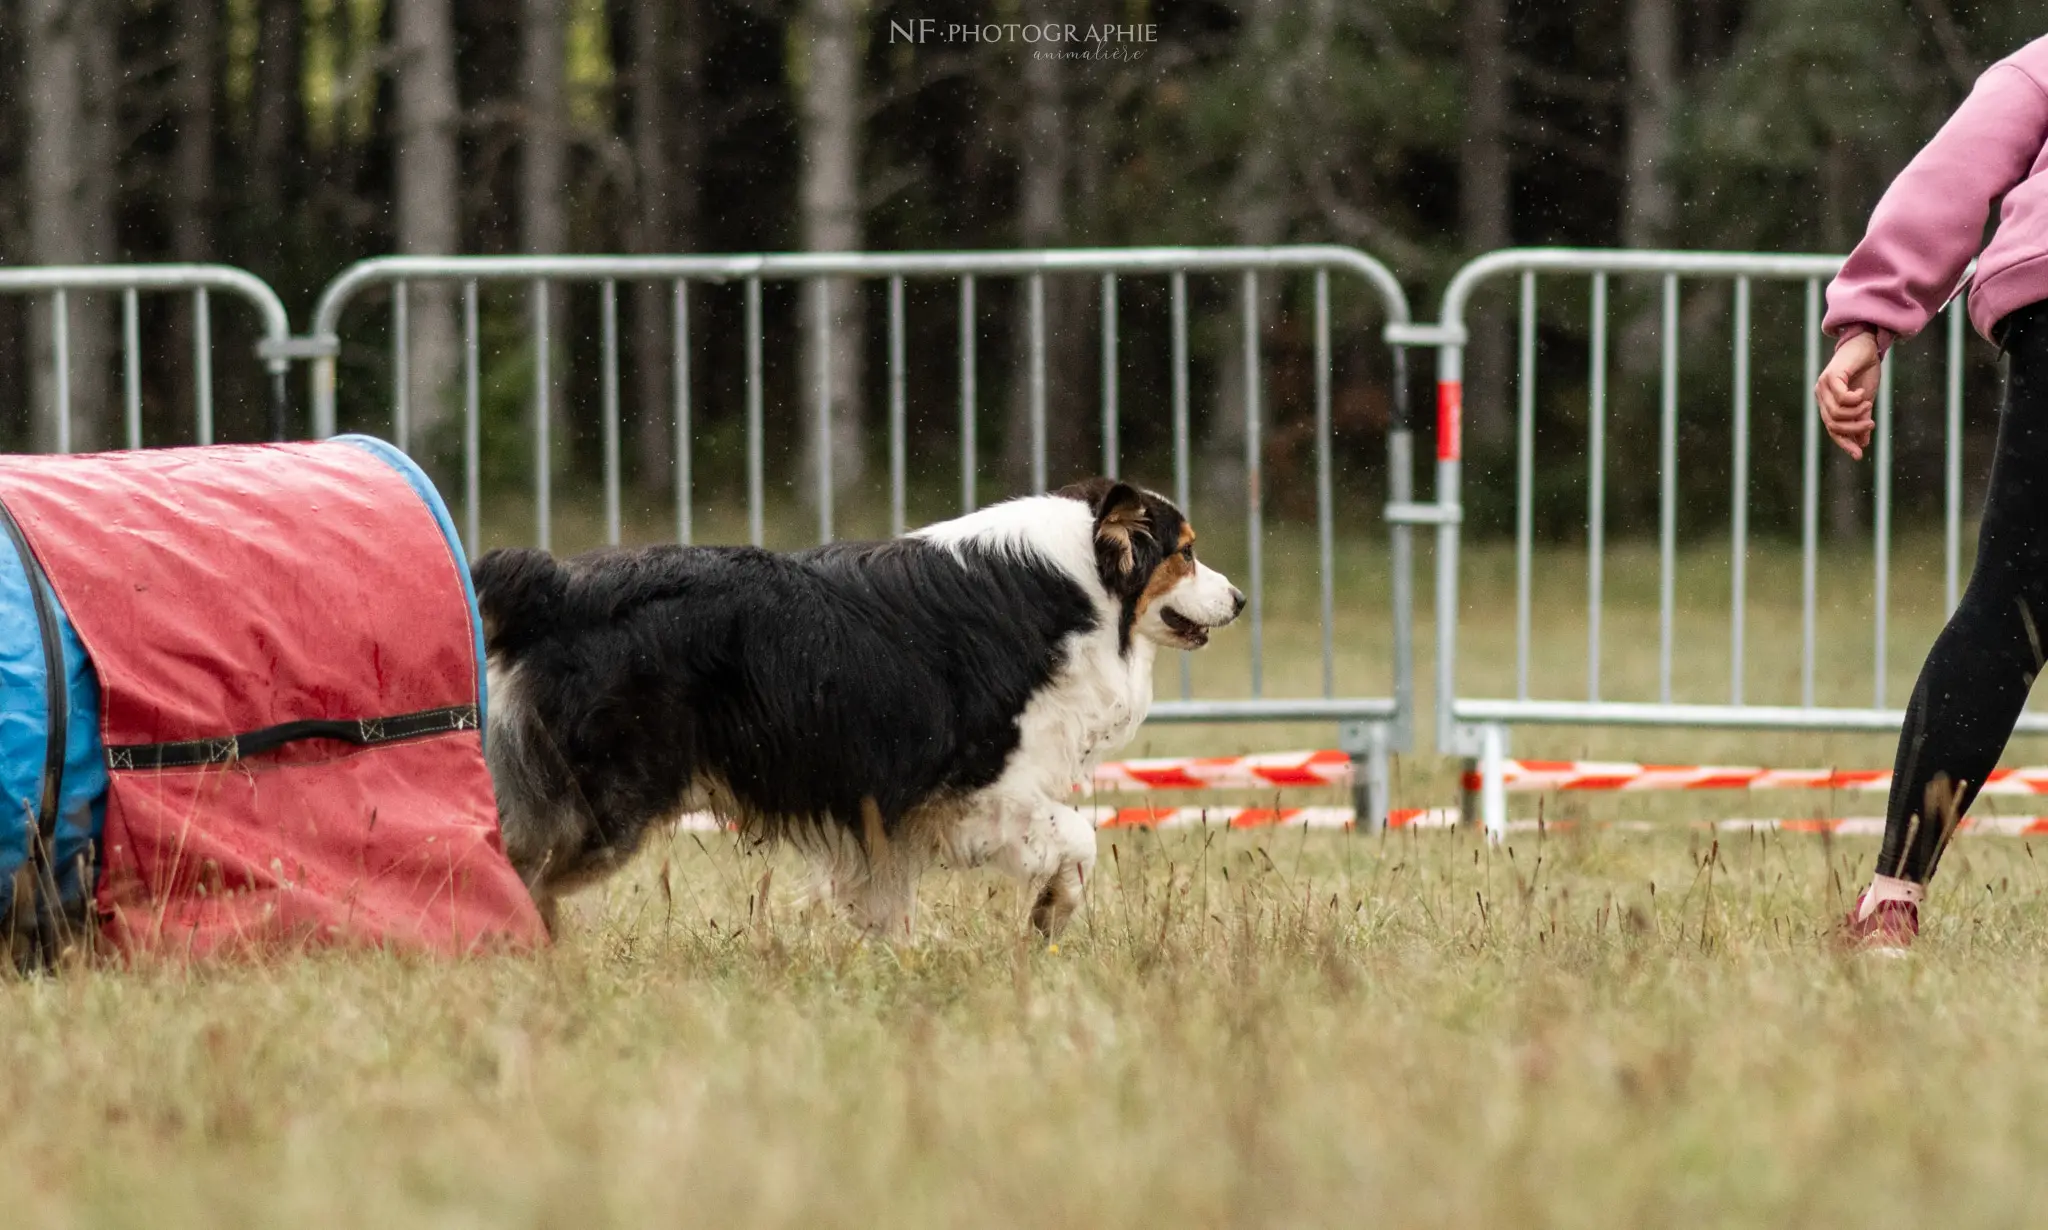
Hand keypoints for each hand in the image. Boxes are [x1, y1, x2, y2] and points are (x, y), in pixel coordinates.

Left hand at [1815, 331, 1880, 459]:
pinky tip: (1863, 393)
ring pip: (1836, 413)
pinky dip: (1854, 399)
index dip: (1844, 443)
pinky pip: (1840, 397)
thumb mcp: (1865, 401)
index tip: (1859, 455)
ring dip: (1856, 413)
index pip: (1832, 429)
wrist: (1867, 346)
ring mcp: (1823, 386)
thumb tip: (1863, 443)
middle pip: (1833, 424)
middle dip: (1853, 429)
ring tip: (1868, 404)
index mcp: (1827, 403)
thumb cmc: (1864, 372)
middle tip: (1871, 425)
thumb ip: (1861, 419)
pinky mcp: (1830, 376)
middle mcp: (1821, 396)